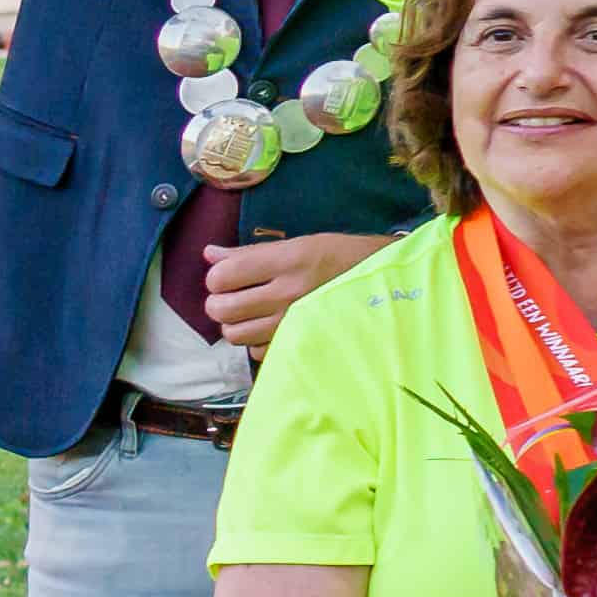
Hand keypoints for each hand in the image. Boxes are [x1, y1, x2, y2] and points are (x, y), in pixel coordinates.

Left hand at [202, 224, 385, 347]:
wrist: (387, 284)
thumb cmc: (341, 257)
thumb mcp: (299, 244)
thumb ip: (251, 252)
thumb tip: (209, 254)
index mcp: (288, 261)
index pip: (223, 275)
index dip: (216, 277)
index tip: (229, 276)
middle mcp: (289, 294)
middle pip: (222, 309)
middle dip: (220, 303)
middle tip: (235, 297)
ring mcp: (295, 324)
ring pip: (235, 334)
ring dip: (236, 324)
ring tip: (251, 314)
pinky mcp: (301, 345)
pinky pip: (257, 352)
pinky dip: (257, 342)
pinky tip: (270, 329)